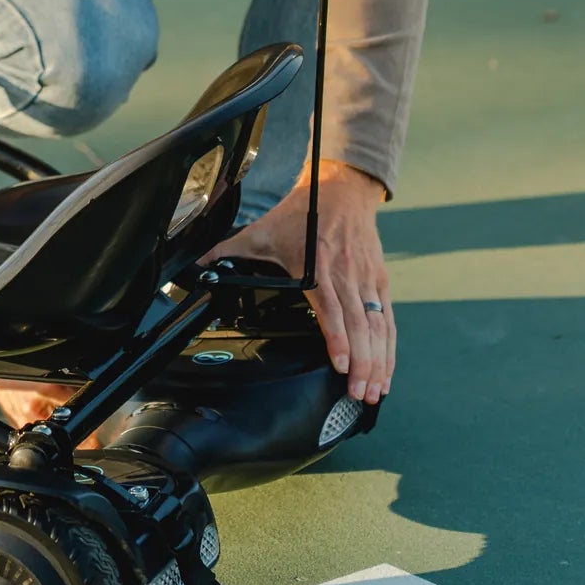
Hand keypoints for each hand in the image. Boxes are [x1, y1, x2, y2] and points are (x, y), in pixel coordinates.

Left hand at [204, 160, 394, 404]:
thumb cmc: (302, 213)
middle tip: (359, 394)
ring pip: (378, 327)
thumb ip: (228, 250)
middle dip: (363, 363)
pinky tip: (386, 371)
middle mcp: (347, 275)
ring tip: (375, 392)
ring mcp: (367, 280)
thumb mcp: (262, 231)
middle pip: (360, 326)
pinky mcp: (379, 282)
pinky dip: (389, 347)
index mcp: (318, 265)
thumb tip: (195, 266)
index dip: (337, 338)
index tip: (340, 365)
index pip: (331, 308)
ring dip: (379, 361)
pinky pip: (388, 320)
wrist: (343, 190)